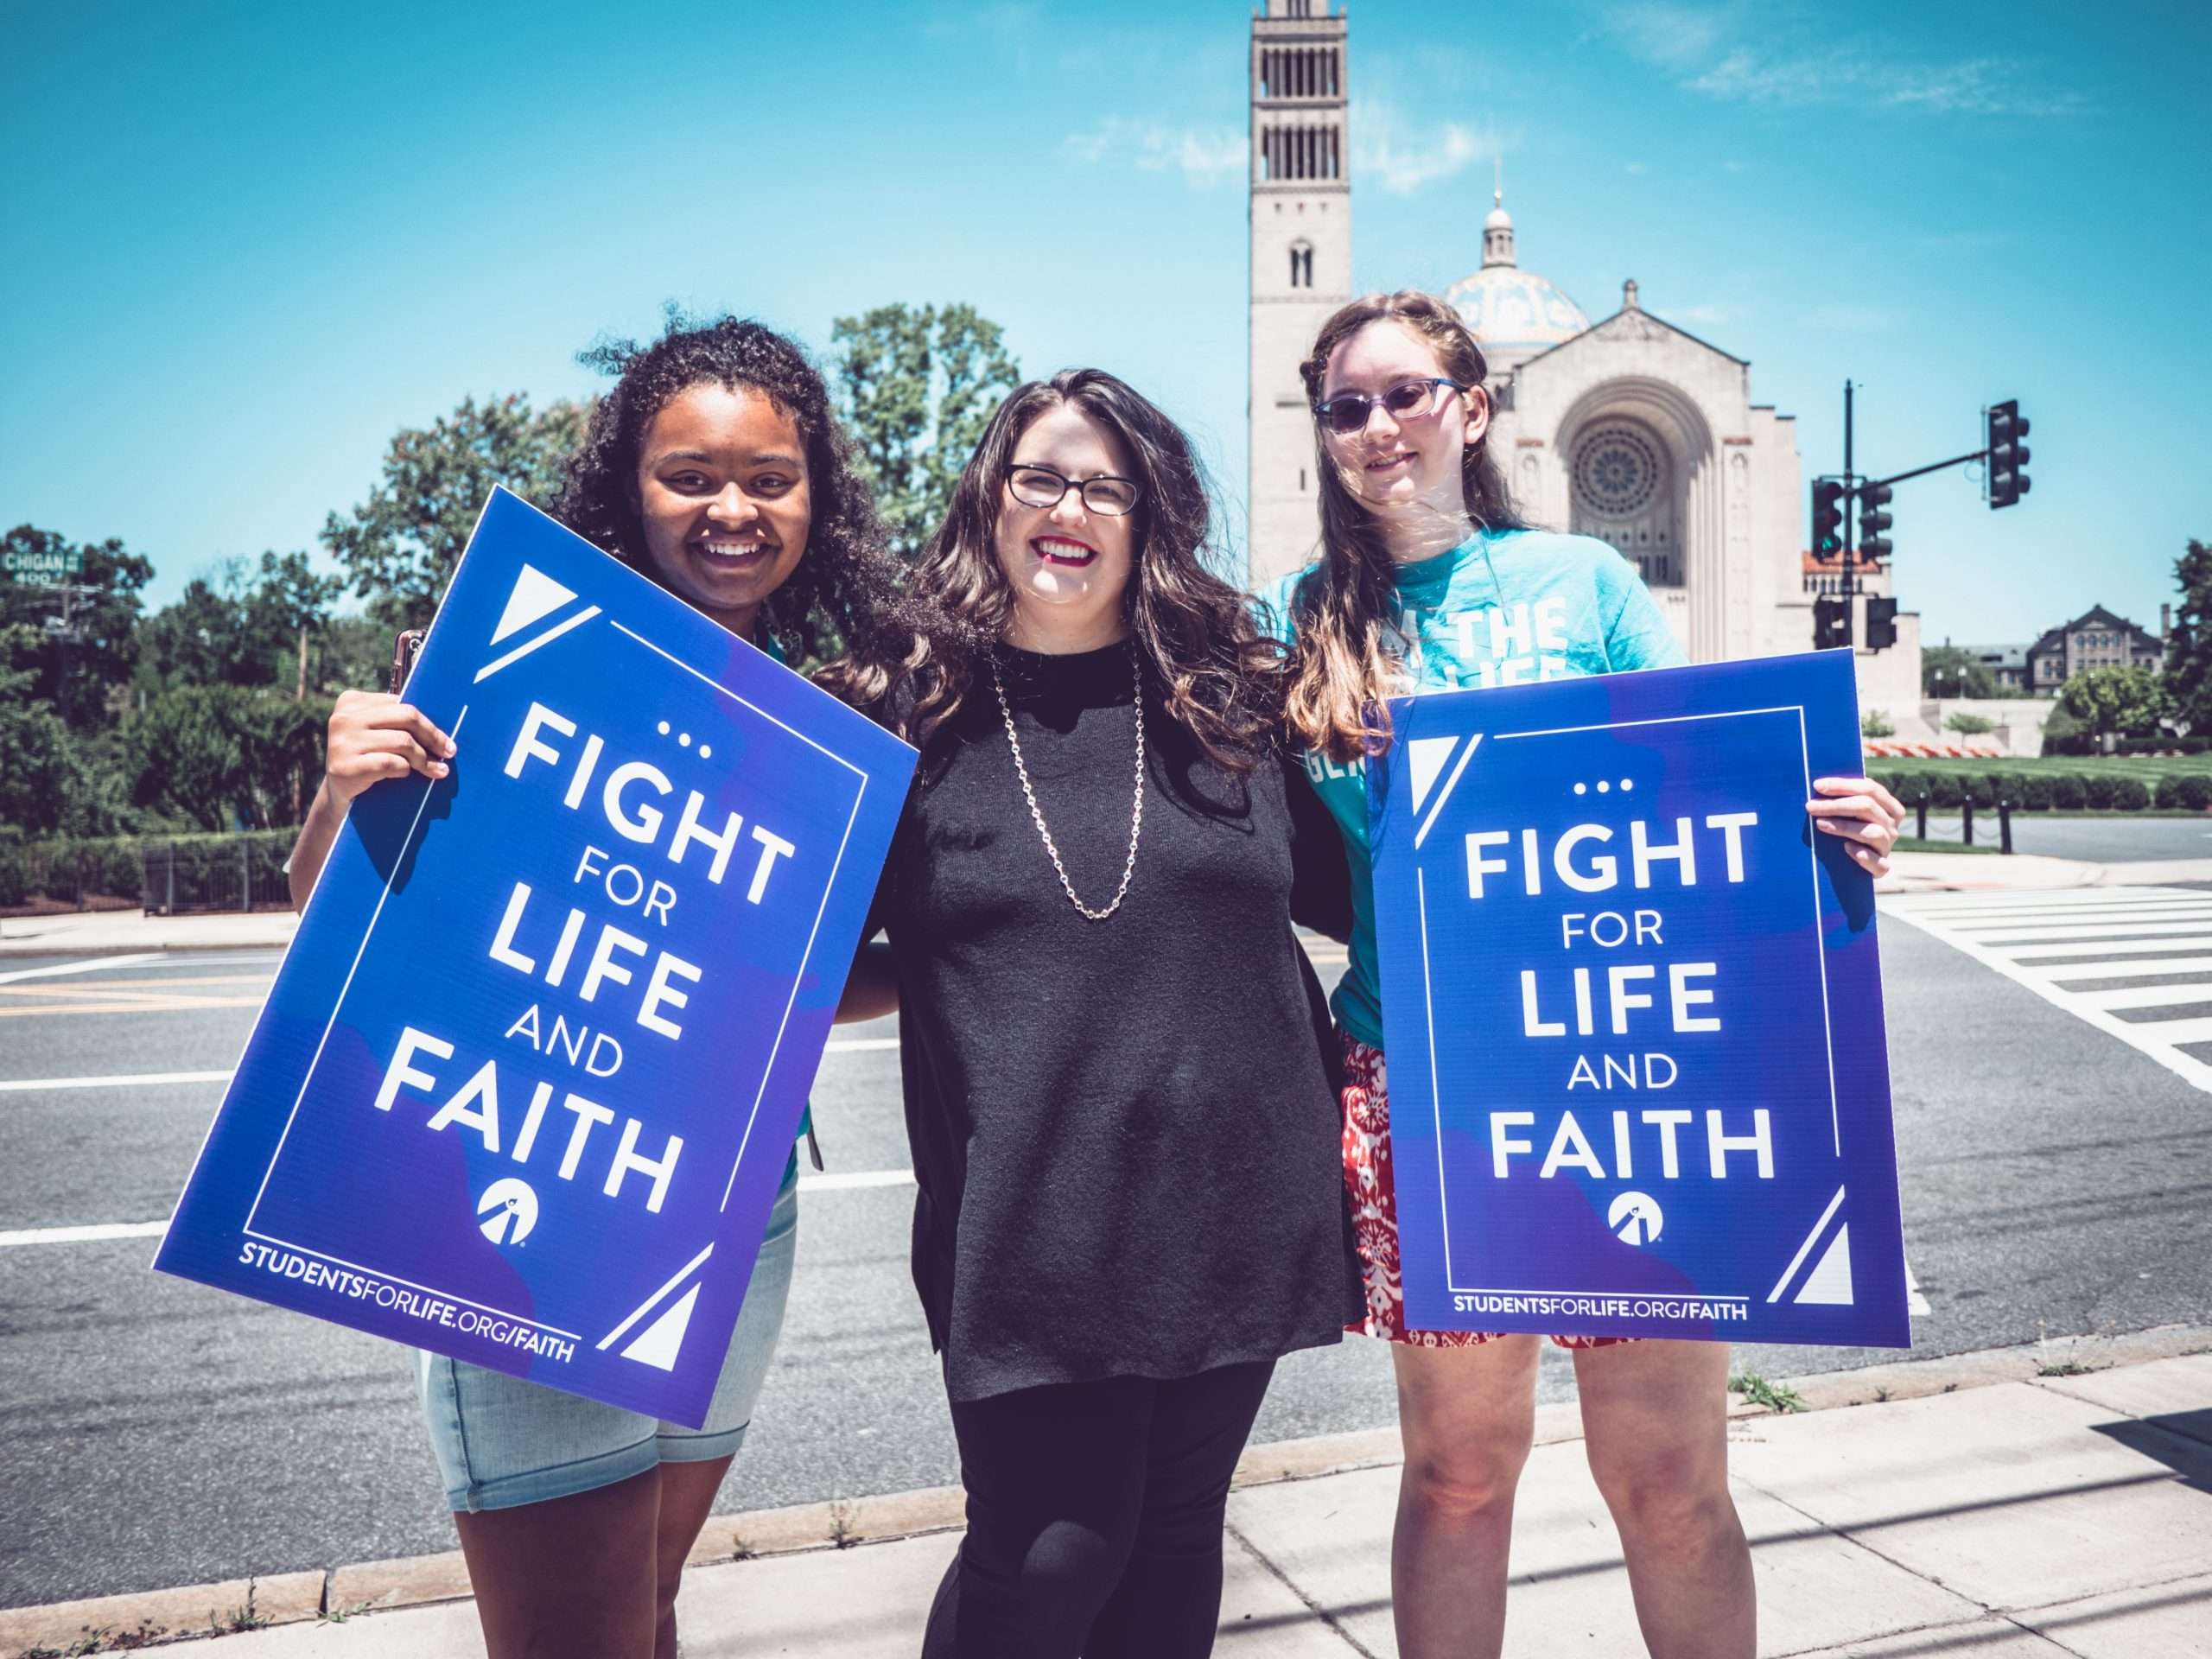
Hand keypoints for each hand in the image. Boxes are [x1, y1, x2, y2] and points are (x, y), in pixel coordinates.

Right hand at [323, 690, 455, 806]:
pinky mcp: (344, 767)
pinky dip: (404, 769)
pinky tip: (405, 774)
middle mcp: (343, 718)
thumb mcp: (377, 733)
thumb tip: (444, 726)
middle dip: (433, 737)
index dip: (428, 723)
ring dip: (423, 759)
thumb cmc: (367, 759)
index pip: (401, 704)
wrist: (339, 794)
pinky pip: (390, 763)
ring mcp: (341, 742)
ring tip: (435, 770)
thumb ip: (398, 721)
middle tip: (448, 753)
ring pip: (402, 741)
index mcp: (351, 701)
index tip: (445, 741)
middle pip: (407, 716)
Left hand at [1806, 775, 1905, 876]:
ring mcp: (1887, 847)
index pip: (1870, 789)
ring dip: (1844, 826)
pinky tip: (1846, 849)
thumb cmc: (1848, 832)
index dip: (1843, 785)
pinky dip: (1863, 856)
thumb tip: (1820, 784)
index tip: (1817, 785)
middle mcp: (1891, 826)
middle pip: (1868, 807)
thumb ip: (1846, 799)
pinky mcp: (1882, 867)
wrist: (1853, 867)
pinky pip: (1878, 863)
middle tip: (1810, 806)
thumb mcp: (1852, 814)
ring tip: (1820, 824)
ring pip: (1872, 831)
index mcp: (1889, 807)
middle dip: (1836, 804)